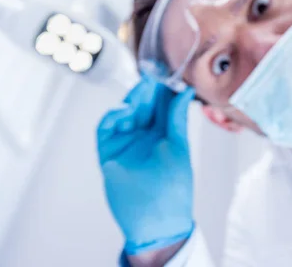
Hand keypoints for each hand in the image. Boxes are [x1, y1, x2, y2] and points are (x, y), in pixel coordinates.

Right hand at [97, 76, 195, 254]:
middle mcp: (143, 135)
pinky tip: (126, 110)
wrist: (155, 220)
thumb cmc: (174, 187)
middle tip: (153, 73)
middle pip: (142, 104)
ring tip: (143, 88)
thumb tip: (185, 91)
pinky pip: (106, 127)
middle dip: (147, 89)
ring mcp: (125, 142)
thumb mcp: (179, 148)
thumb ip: (177, 119)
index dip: (163, 89)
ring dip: (132, 98)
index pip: (161, 104)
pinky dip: (113, 115)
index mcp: (163, 133)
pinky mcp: (109, 151)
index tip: (168, 72)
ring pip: (124, 112)